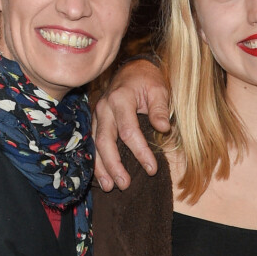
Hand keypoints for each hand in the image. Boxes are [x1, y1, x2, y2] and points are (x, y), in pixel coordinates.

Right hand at [93, 58, 169, 190]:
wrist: (133, 68)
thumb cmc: (148, 79)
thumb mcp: (159, 89)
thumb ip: (160, 108)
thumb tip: (164, 128)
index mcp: (120, 98)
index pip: (128, 131)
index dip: (140, 151)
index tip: (152, 168)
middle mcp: (104, 107)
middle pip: (105, 141)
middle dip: (114, 165)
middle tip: (125, 184)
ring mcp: (97, 114)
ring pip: (95, 144)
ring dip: (101, 167)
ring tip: (109, 186)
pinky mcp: (96, 120)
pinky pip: (93, 142)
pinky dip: (96, 159)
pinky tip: (101, 174)